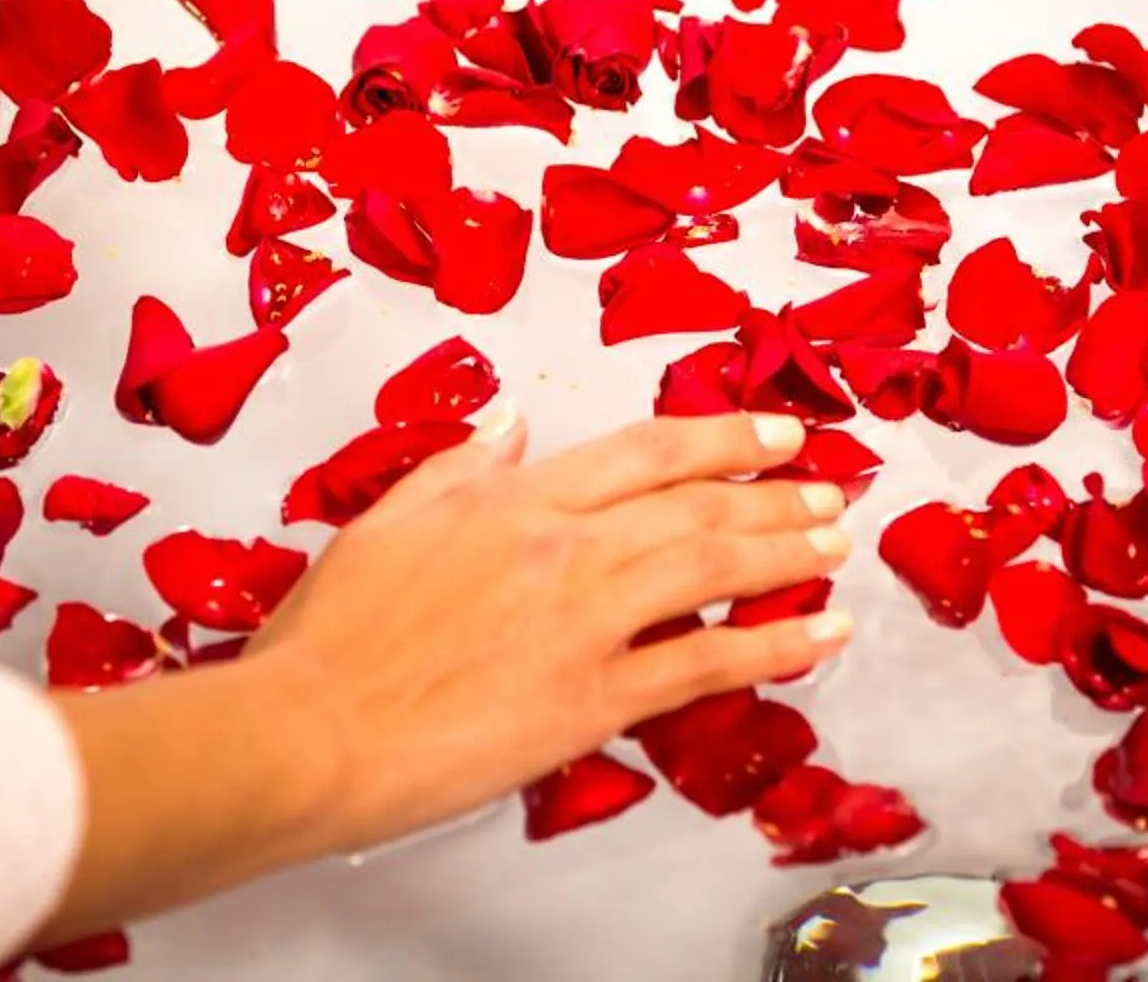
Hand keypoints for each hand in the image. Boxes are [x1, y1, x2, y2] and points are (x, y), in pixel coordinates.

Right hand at [241, 410, 853, 858]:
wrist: (311, 730)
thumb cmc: (330, 637)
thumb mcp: (385, 520)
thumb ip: (458, 466)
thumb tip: (509, 419)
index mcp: (511, 498)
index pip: (642, 450)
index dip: (721, 437)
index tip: (774, 434)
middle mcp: (562, 548)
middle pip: (693, 503)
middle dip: (773, 493)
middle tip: (828, 492)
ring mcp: (584, 623)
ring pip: (712, 567)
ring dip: (786, 552)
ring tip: (836, 545)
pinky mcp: (592, 699)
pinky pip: (704, 663)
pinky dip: (773, 645)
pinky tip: (820, 636)